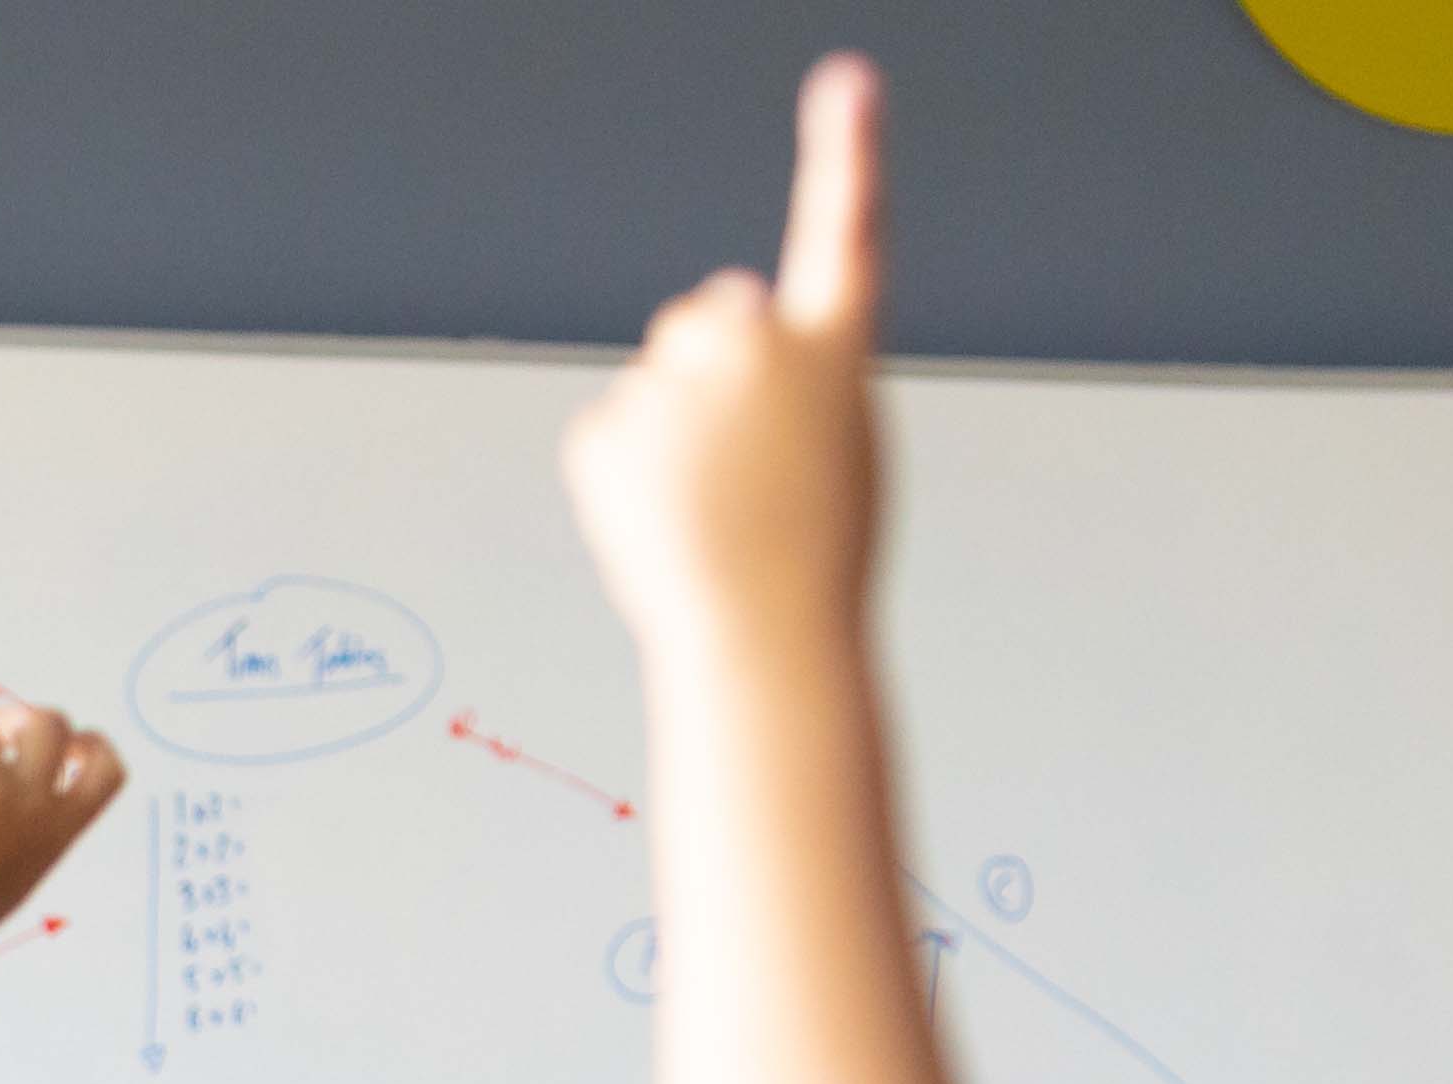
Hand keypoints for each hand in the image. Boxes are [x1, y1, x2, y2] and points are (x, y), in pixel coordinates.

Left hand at [561, 55, 885, 652]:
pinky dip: (633, 472)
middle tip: (750, 459)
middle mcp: (747, 345)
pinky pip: (617, 430)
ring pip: (664, 380)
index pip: (844, 228)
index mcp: (829, 348)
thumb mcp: (839, 440)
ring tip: (716, 502)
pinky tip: (670, 518)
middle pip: (715, 314)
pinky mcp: (604, 430)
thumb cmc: (815, 549)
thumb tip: (734, 331)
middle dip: (721, 367)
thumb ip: (798, 370)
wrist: (759, 633)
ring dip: (680, 428)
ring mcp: (668, 384)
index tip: (849, 82)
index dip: (847, 149)